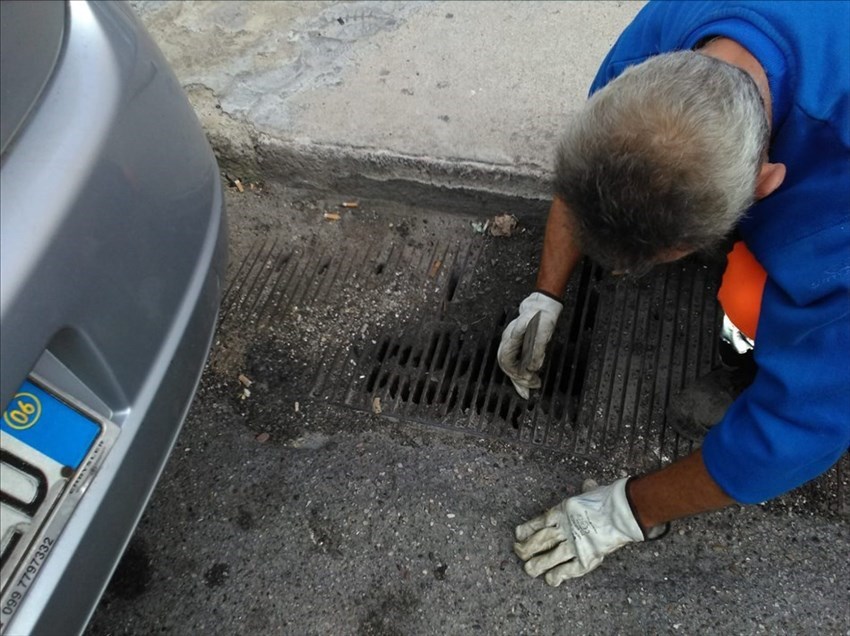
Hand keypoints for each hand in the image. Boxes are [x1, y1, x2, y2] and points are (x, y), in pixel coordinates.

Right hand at [497, 292, 561, 398]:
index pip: (506, 361)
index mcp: (511, 337)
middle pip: (506, 366)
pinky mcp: (517, 346)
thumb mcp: (543, 330)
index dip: (517, 374)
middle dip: (517, 380)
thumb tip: (533, 367)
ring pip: (509, 366)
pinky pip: (514, 362)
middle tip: (529, 391)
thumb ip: (537, 349)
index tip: (530, 380)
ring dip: (518, 379)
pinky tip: (526, 380)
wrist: (543, 304)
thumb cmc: (542, 314)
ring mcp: (511, 343)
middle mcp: (508, 341)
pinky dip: (519, 374)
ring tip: (528, 390)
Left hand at [514, 478, 644, 584]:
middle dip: (527, 548)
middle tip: (518, 553)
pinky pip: (569, 569)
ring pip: (551, 556)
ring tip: (529, 570)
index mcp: (563, 511)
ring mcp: (574, 544)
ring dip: (538, 564)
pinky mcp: (586, 557)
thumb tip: (588, 483)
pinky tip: (551, 580)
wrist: (622, 512)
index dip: (527, 529)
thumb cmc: (608, 498)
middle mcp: (565, 528)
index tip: (517, 534)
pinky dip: (559, 575)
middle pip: (541, 540)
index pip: (539, 522)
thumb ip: (586, 490)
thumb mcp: (592, 491)